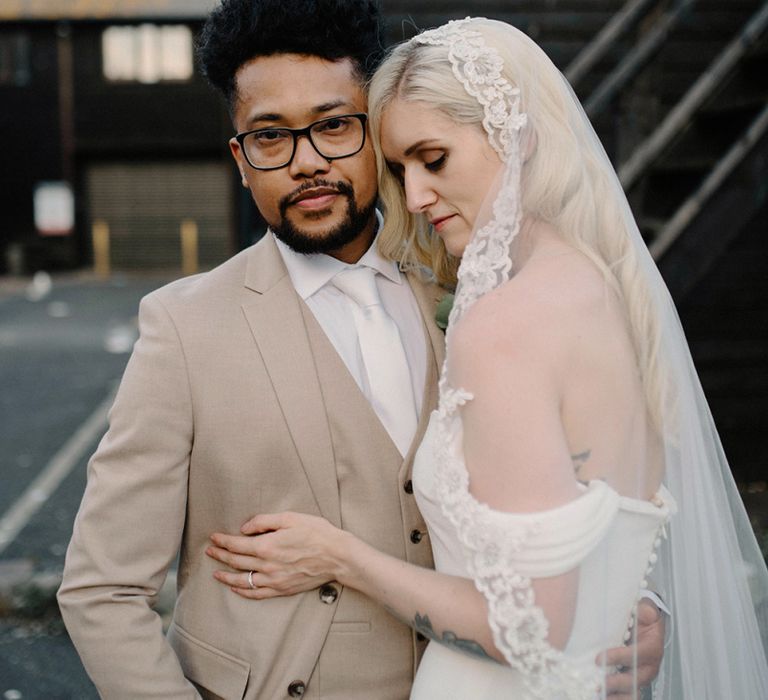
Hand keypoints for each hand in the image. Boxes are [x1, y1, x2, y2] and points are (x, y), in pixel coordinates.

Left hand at [206, 512, 345, 599]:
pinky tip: (236, 588)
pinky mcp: (282, 589)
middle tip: (210, 551)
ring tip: (215, 573)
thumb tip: (244, 528)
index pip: (237, 544)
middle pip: (236, 561)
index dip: (222, 541)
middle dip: (220, 555)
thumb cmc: (316, 533)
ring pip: (242, 580)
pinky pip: (257, 593)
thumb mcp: (290, 518)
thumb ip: (264, 521)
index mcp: (267, 545)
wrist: (337, 555)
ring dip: (226, 576)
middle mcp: (267, 565)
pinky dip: (243, 591)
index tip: (213, 537)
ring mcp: (274, 580)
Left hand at [602, 598, 664, 697]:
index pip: (636, 655)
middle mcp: (649, 666)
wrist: (648, 625)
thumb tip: (643, 612)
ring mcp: (641, 676)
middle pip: (634, 679)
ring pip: (631, 691)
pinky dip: (615, 697)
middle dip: (615, 683)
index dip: (618, 657)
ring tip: (598, 695)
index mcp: (652, 648)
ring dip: (616, 696)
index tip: (599, 658)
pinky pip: (627, 694)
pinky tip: (601, 697)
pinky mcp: (634, 681)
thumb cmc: (644, 618)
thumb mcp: (646, 609)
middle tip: (597, 684)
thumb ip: (646, 610)